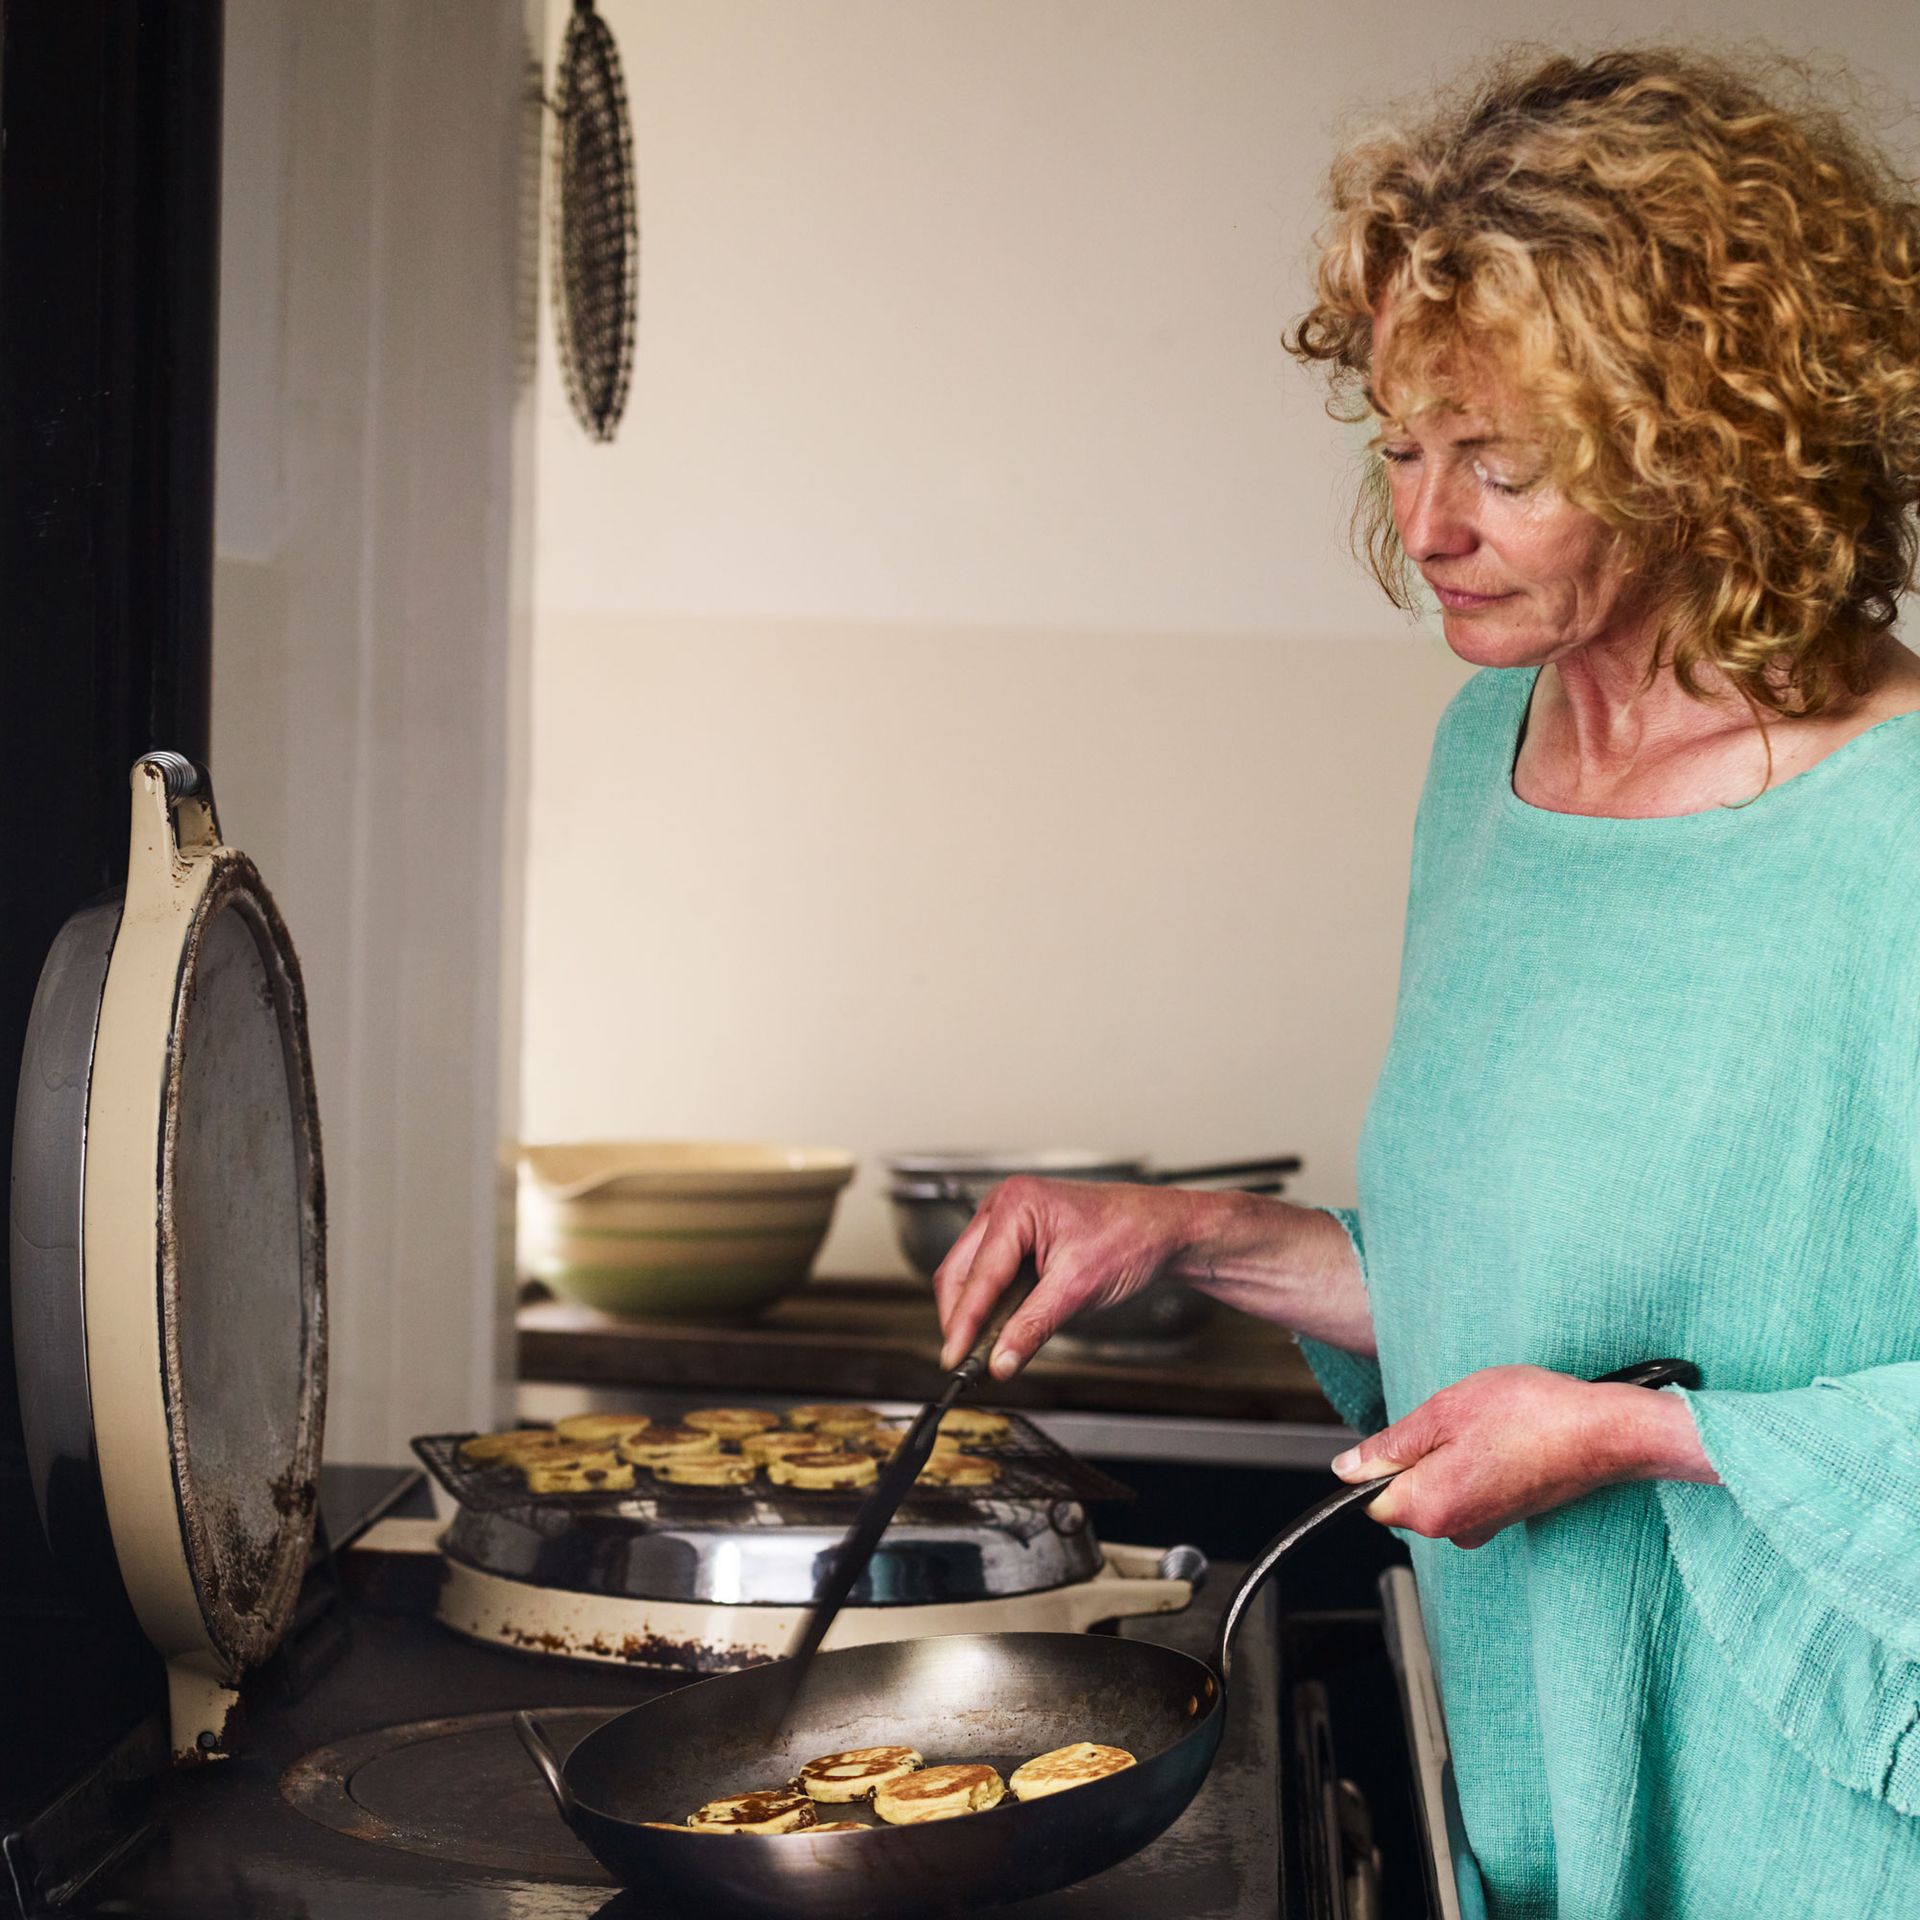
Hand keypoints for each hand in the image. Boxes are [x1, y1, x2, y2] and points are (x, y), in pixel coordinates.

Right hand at [932, 1177, 1200, 1376]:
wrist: (1164, 1229)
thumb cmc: (1131, 1237)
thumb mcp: (1079, 1289)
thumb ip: (1032, 1327)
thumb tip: (1000, 1360)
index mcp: (1016, 1206)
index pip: (978, 1275)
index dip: (962, 1323)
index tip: (954, 1359)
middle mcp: (1005, 1206)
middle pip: (958, 1271)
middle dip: (959, 1317)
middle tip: (964, 1360)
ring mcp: (1009, 1219)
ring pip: (969, 1273)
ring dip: (973, 1311)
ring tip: (981, 1349)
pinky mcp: (1017, 1237)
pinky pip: (989, 1273)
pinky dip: (989, 1303)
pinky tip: (997, 1328)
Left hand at [1329, 1364, 1716, 1547]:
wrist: (1605, 1431)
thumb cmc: (1529, 1415)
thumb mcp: (1443, 1412)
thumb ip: (1390, 1446)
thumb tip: (1346, 1470)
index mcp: (1430, 1509)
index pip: (1371, 1499)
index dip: (1379, 1462)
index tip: (1408, 1434)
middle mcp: (1456, 1530)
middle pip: (1406, 1494)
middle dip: (1418, 1454)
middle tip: (1455, 1420)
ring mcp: (1486, 1525)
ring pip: (1439, 1487)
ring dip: (1449, 1454)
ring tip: (1485, 1426)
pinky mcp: (1510, 1514)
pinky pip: (1470, 1487)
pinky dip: (1477, 1461)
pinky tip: (1503, 1436)